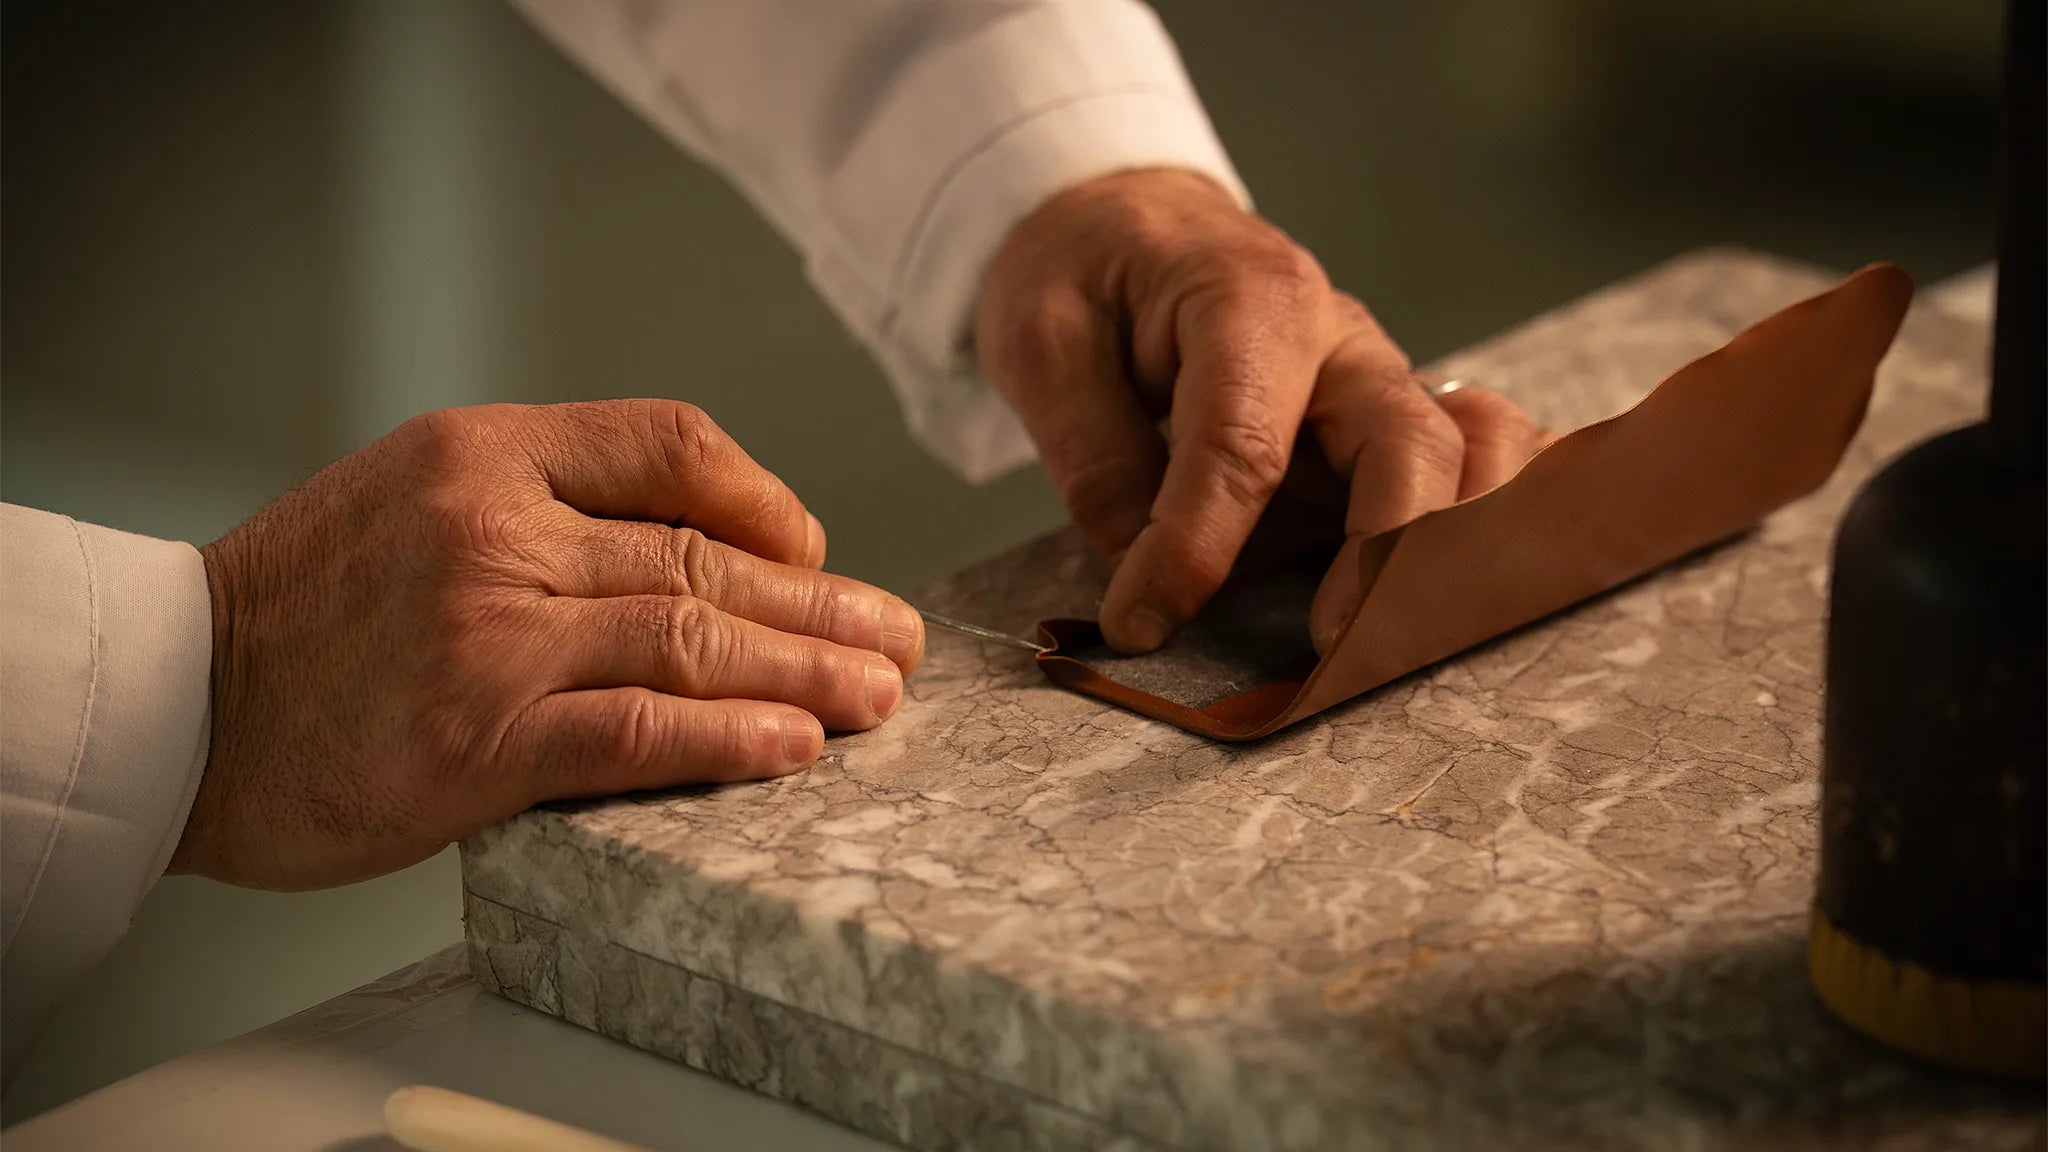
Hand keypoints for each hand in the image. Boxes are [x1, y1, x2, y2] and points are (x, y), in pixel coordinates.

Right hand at [171, 399, 923, 889]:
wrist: (177, 704)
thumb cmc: (307, 609)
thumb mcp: (414, 496)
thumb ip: (547, 507)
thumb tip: (706, 546)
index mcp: (487, 454)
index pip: (672, 442)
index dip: (765, 498)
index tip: (816, 548)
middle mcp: (495, 530)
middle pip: (704, 555)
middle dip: (822, 603)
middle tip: (900, 638)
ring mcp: (487, 637)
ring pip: (688, 636)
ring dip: (804, 670)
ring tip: (880, 696)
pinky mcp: (475, 745)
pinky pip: (632, 731)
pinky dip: (724, 738)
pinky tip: (793, 747)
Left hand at [976, 169, 1541, 653]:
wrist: (1127, 228)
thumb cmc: (1085, 277)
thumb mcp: (1044, 345)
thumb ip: (1096, 460)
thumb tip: (1145, 576)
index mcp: (1249, 298)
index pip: (1244, 443)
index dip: (1197, 547)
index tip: (1139, 621)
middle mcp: (1340, 340)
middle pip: (1406, 446)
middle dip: (1379, 559)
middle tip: (1323, 652)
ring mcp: (1377, 383)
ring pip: (1470, 458)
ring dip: (1452, 553)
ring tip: (1398, 639)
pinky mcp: (1385, 426)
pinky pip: (1480, 461)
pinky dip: (1489, 521)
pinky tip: (1458, 592)